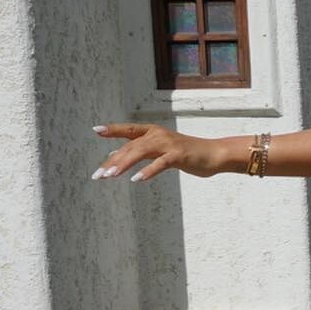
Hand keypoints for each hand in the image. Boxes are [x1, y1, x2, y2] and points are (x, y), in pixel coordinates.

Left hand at [89, 122, 233, 182]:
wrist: (214, 154)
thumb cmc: (188, 154)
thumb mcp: (162, 150)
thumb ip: (142, 151)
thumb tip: (117, 155)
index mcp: (153, 132)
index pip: (129, 130)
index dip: (113, 129)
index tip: (96, 131)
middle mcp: (158, 135)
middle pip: (130, 147)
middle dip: (112, 162)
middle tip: (98, 175)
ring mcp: (168, 144)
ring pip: (140, 152)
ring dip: (124, 165)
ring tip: (110, 176)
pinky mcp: (178, 155)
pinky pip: (159, 163)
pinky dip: (147, 171)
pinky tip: (136, 179)